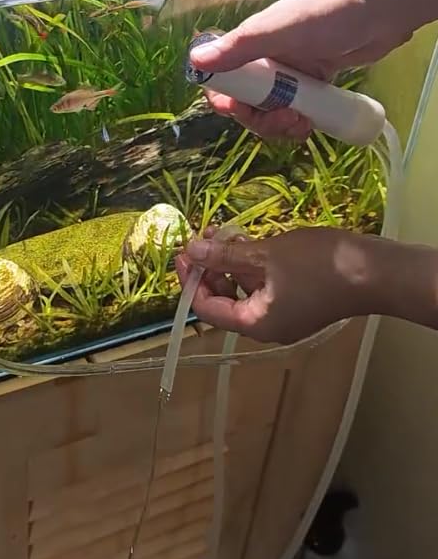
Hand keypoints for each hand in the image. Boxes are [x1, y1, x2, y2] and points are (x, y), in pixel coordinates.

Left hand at [175, 225, 384, 343]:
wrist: (376, 272)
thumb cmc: (320, 266)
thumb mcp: (267, 255)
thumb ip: (226, 255)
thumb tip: (191, 250)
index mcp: (254, 323)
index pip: (206, 308)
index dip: (190, 280)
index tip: (182, 252)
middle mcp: (265, 326)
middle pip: (223, 300)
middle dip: (210, 268)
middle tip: (204, 236)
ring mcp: (283, 315)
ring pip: (243, 290)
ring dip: (230, 263)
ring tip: (224, 232)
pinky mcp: (297, 302)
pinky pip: (263, 287)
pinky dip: (252, 266)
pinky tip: (249, 240)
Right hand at [190, 0, 414, 140]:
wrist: (380, 11)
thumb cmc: (326, 17)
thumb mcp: (276, 32)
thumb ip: (237, 48)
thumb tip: (194, 61)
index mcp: (252, 45)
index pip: (225, 80)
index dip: (226, 100)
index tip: (237, 111)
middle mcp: (268, 60)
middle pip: (248, 103)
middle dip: (260, 120)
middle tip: (284, 122)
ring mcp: (291, 72)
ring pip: (273, 111)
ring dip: (281, 125)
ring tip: (302, 126)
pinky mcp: (314, 81)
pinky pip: (297, 109)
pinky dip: (300, 121)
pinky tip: (311, 124)